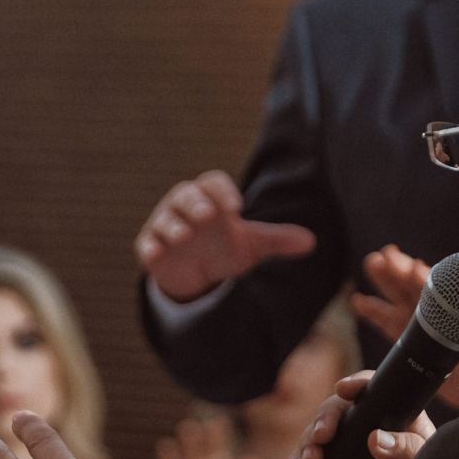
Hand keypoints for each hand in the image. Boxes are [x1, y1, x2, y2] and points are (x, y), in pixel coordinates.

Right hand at [135, 170, 316, 301]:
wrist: (195, 275)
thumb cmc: (223, 250)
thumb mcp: (250, 246)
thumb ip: (276, 240)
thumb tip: (311, 242)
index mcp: (209, 198)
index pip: (212, 183)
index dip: (222, 191)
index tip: (236, 208)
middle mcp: (184, 207)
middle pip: (185, 194)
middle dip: (195, 203)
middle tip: (207, 215)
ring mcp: (164, 226)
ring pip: (164, 218)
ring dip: (173, 225)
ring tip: (184, 236)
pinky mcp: (150, 247)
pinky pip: (147, 244)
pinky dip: (150, 247)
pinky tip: (157, 253)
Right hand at [285, 373, 434, 458]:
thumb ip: (408, 453)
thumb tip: (375, 438)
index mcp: (402, 427)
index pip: (380, 394)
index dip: (360, 384)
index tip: (344, 390)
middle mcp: (374, 437)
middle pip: (341, 411)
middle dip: (325, 418)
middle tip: (322, 437)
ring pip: (320, 435)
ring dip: (307, 441)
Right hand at [352, 244, 458, 410]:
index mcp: (456, 307)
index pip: (436, 288)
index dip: (422, 277)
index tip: (410, 266)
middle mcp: (435, 311)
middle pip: (412, 285)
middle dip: (397, 269)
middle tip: (383, 255)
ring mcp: (419, 324)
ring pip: (396, 298)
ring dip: (383, 282)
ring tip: (372, 263)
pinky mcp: (409, 341)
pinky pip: (386, 323)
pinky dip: (373, 311)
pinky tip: (359, 300)